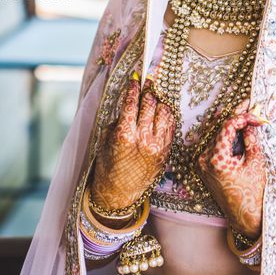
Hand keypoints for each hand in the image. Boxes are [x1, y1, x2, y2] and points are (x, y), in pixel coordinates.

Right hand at [91, 77, 174, 215]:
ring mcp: (157, 146)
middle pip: (149, 105)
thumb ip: (117, 120)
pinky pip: (170, 126)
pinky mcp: (166, 152)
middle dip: (147, 92)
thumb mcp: (105, 141)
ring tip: (153, 98)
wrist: (119, 194)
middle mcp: (143, 139)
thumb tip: (128, 102)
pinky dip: (166, 116)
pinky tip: (160, 112)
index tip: (134, 80)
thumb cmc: (108, 167)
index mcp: (124, 136)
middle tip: (146, 85)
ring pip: (163, 113)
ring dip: (158, 103)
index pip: (131, 103)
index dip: (133, 88)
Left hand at [197, 100, 267, 238]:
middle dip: (236, 117)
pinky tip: (238, 130)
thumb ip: (251, 140)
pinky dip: (225, 138)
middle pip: (220, 129)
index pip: (227, 126)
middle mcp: (204, 159)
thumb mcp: (256, 163)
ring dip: (231, 126)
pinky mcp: (204, 168)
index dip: (243, 117)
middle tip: (250, 105)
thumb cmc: (253, 193)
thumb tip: (249, 124)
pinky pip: (214, 146)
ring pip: (216, 136)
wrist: (245, 217)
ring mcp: (202, 164)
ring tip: (246, 116)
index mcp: (217, 159)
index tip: (256, 115)